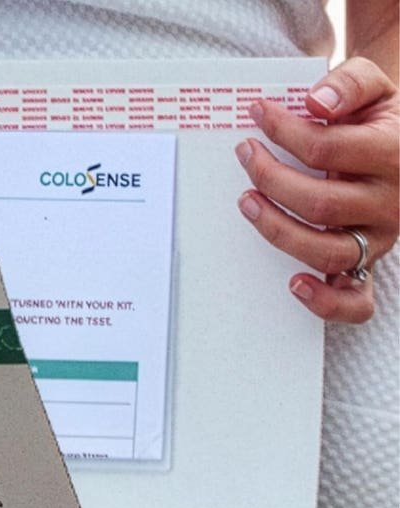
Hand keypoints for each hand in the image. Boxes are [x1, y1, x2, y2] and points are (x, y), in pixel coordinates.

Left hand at [234, 56, 398, 322]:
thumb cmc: (376, 118)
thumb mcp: (375, 87)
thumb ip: (351, 82)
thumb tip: (317, 103)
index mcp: (395, 154)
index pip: (326, 148)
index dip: (283, 130)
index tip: (257, 114)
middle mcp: (391, 202)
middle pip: (319, 202)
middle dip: (270, 177)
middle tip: (245, 153)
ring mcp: (380, 239)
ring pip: (325, 251)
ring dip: (276, 230)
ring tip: (245, 201)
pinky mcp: (368, 265)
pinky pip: (355, 302)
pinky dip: (324, 301)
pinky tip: (293, 283)